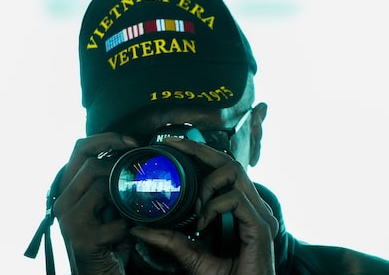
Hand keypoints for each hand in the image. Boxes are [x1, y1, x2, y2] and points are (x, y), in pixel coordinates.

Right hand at [53, 133, 137, 274]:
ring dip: (124, 200)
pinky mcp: (80, 237)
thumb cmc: (108, 237)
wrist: (99, 273)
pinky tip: (125, 236)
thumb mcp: (108, 204)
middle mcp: (63, 200)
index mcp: (69, 187)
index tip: (133, 143)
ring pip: (102, 186)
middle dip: (119, 166)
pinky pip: (116, 221)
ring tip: (128, 213)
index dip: (108, 139)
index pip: (80, 148)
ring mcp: (68, 219)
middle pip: (91, 163)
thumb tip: (136, 155)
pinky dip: (127, 228)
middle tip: (138, 173)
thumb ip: (112, 182)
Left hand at [129, 137, 278, 274]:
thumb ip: (168, 239)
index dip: (198, 153)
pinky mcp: (261, 226)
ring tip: (196, 208)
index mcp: (239, 209)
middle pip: (229, 161)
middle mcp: (252, 206)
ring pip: (234, 172)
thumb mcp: (189, 255)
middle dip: (199, 149)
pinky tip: (204, 225)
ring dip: (208, 184)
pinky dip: (214, 207)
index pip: (221, 169)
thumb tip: (138, 228)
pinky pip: (234, 198)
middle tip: (174, 145)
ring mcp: (259, 214)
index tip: (173, 146)